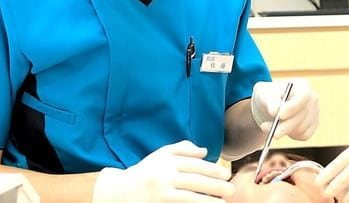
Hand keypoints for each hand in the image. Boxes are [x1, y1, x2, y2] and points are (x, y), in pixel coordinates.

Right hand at [93, 140, 234, 202]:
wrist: (117, 191)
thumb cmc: (144, 172)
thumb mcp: (160, 155)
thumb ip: (182, 150)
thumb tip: (205, 151)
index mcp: (166, 162)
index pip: (194, 165)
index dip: (212, 170)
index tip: (226, 174)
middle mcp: (163, 177)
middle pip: (194, 181)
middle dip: (215, 186)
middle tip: (231, 189)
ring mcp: (160, 194)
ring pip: (188, 198)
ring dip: (207, 201)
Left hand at [251, 79, 318, 140]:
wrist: (271, 105)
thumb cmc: (268, 96)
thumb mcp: (264, 94)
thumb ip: (269, 101)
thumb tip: (274, 111)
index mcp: (303, 85)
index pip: (303, 96)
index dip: (293, 107)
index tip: (280, 115)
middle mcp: (312, 98)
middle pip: (302, 115)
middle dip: (284, 125)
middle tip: (268, 130)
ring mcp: (315, 112)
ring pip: (302, 127)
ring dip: (284, 131)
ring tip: (270, 127)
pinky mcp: (313, 125)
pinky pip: (304, 135)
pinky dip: (291, 135)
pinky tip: (283, 128)